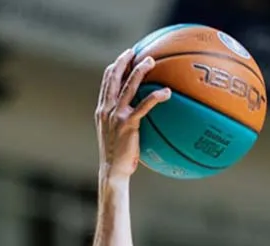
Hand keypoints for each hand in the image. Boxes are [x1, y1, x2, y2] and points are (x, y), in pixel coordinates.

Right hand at [96, 48, 170, 180]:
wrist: (113, 170)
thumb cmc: (119, 157)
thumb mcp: (117, 135)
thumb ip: (124, 122)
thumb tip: (140, 118)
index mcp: (103, 109)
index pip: (106, 82)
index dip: (115, 66)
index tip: (124, 56)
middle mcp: (107, 108)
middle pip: (113, 77)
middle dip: (123, 61)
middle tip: (134, 50)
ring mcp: (116, 115)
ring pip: (128, 86)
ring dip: (139, 71)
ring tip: (151, 61)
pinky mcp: (127, 124)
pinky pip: (143, 106)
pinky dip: (155, 97)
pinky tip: (167, 92)